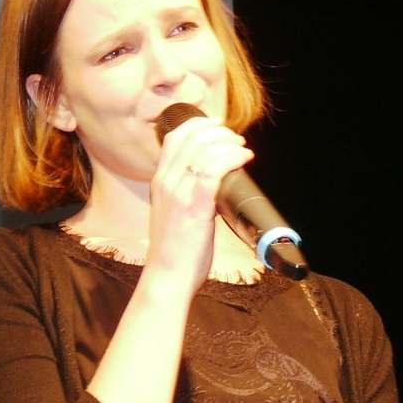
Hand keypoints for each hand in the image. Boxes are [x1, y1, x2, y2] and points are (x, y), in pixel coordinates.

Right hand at [145, 116, 253, 296]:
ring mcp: (179, 193)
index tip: (218, 127)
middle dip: (218, 131)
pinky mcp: (195, 206)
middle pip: (191, 137)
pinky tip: (244, 158)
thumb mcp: (172, 214)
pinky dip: (232, 158)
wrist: (167, 277)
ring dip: (229, 143)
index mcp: (159, 182)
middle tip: (235, 139)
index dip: (198, 125)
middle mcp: (166, 182)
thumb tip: (210, 184)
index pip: (174, 138)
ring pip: (205, 149)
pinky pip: (215, 169)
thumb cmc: (174, 251)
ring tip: (242, 149)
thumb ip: (185, 195)